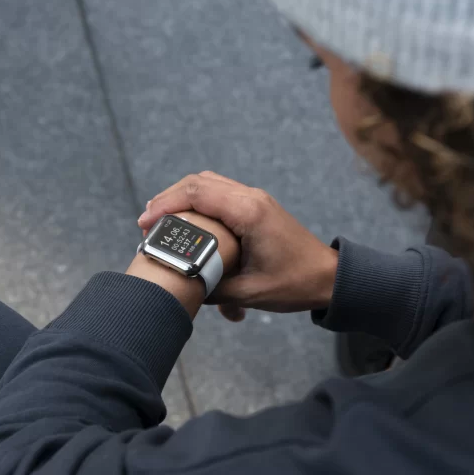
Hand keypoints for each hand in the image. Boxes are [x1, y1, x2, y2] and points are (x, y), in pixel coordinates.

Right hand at [137, 172, 338, 320]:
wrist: (328, 278)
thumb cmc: (295, 284)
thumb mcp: (249, 292)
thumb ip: (212, 288)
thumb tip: (180, 285)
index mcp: (249, 212)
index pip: (197, 193)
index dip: (166, 204)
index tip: (145, 223)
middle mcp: (251, 198)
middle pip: (198, 182)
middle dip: (168, 198)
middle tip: (146, 223)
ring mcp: (254, 199)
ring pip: (208, 183)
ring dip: (181, 198)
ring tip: (159, 219)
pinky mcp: (256, 206)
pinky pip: (220, 193)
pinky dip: (198, 202)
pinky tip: (186, 221)